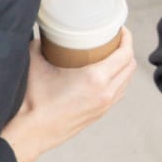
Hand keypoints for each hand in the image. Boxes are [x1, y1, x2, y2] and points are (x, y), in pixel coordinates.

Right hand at [0, 41, 134, 161]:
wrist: (31, 132)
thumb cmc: (33, 101)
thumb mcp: (36, 63)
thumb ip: (40, 43)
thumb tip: (43, 33)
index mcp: (96, 79)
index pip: (125, 54)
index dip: (127, 38)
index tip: (120, 29)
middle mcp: (106, 93)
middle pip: (130, 67)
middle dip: (127, 49)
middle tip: (115, 39)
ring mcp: (104, 106)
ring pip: (126, 81)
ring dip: (124, 66)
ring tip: (111, 54)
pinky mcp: (99, 114)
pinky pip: (118, 93)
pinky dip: (118, 80)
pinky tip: (105, 74)